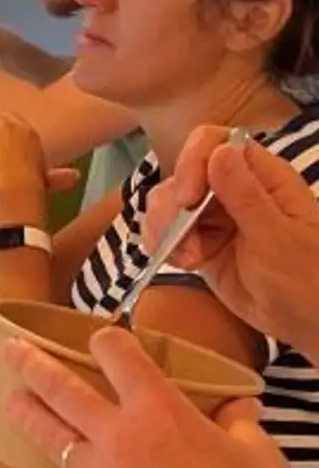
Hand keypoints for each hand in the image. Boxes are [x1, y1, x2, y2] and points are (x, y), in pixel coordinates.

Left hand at [2, 329, 318, 467]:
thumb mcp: (257, 451)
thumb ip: (237, 423)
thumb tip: (238, 407)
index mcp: (160, 412)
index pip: (121, 360)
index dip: (108, 343)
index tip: (99, 337)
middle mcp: (122, 441)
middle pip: (64, 392)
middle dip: (34, 367)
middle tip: (12, 352)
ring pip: (54, 441)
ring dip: (30, 419)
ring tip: (12, 403)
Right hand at [144, 127, 318, 357]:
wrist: (311, 324)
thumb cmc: (310, 280)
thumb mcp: (278, 239)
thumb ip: (246, 196)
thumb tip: (219, 150)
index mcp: (264, 178)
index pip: (215, 143)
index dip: (192, 162)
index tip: (188, 199)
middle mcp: (236, 189)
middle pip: (182, 173)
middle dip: (172, 206)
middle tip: (182, 242)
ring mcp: (216, 216)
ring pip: (168, 202)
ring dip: (166, 229)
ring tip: (188, 259)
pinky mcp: (201, 242)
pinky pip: (166, 231)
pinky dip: (162, 245)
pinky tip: (182, 264)